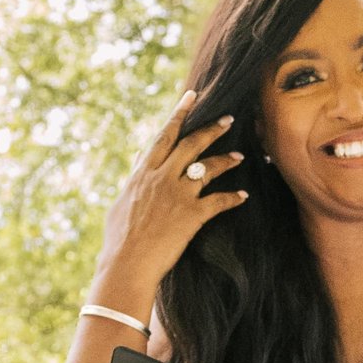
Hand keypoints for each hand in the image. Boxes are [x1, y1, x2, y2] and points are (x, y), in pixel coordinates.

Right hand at [86, 95, 247, 317]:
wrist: (127, 265)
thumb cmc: (119, 240)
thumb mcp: (121, 204)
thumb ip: (133, 181)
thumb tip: (137, 165)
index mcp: (143, 174)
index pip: (163, 136)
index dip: (178, 114)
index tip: (191, 97)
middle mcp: (161, 178)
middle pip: (191, 144)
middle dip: (211, 128)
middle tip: (229, 118)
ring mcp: (177, 195)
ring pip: (207, 167)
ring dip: (226, 159)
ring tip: (241, 155)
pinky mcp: (191, 215)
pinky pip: (218, 201)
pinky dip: (232, 198)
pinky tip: (243, 196)